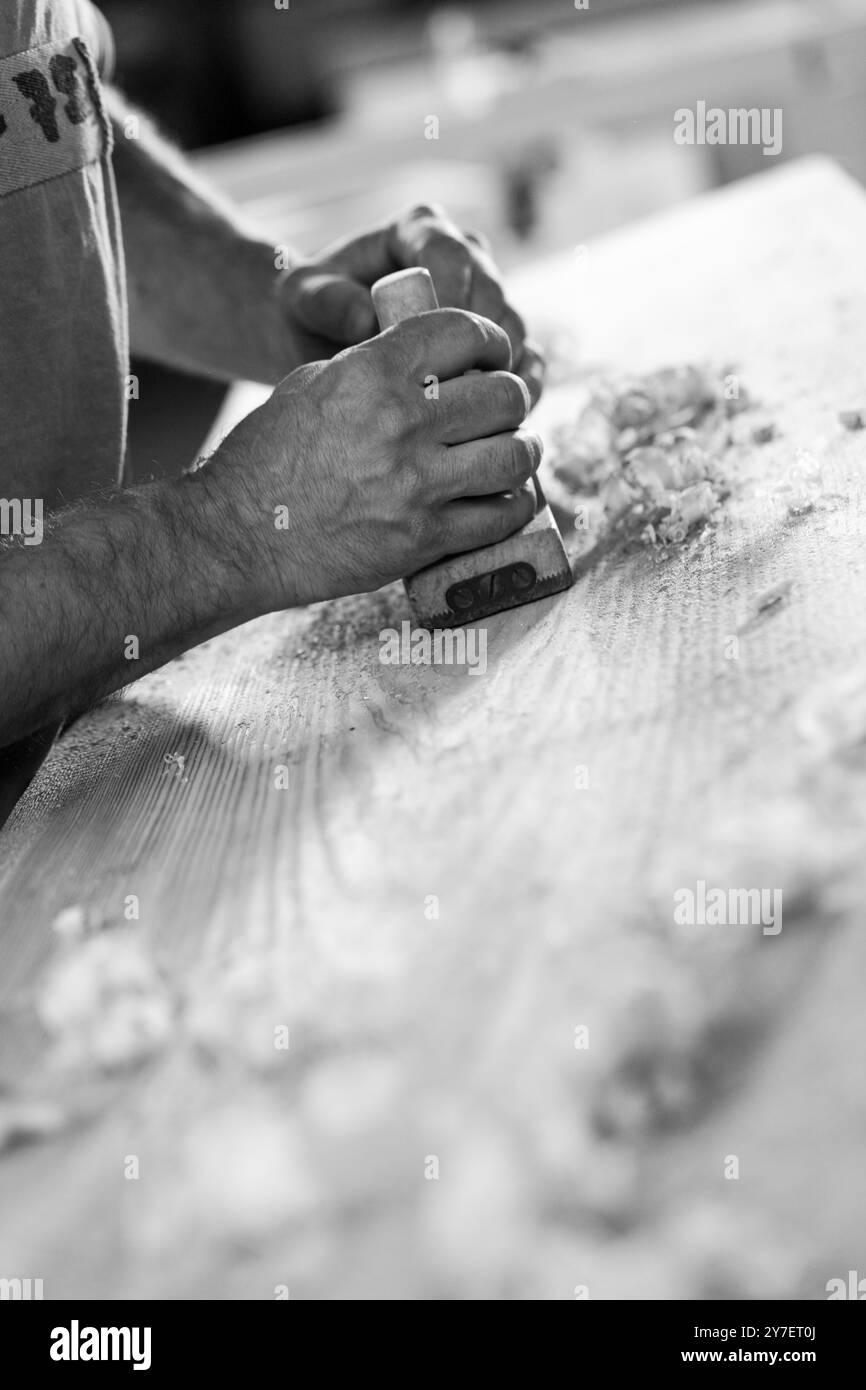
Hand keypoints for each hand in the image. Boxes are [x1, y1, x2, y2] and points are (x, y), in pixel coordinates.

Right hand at [202, 310, 540, 608]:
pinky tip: (505, 498)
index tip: (494, 354)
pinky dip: (513, 504)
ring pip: (514, 455)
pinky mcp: (422, 539)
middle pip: (504, 394)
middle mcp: (402, 422)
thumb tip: (428, 365)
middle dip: (511, 398)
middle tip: (504, 409)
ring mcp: (416, 484)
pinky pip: (500, 516)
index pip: (465, 331)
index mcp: (372, 371)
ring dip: (522, 450)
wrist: (235, 535)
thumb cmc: (266, 457)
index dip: (491, 340)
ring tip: (515, 450)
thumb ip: (373, 366)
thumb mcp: (312, 384)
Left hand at [279, 204, 545, 406]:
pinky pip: (527, 359)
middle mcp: (463, 256)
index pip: (449, 255)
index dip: (448, 300)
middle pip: (493, 292)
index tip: (429, 347)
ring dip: (504, 372)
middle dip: (480, 342)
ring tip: (478, 417)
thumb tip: (364, 320)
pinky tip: (506, 422)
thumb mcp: (304, 297)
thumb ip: (327, 300)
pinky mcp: (499, 339)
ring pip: (515, 329)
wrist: (323, 337)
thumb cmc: (312, 309)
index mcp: (418, 231)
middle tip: (455, 392)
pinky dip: (523, 388)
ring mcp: (486, 297)